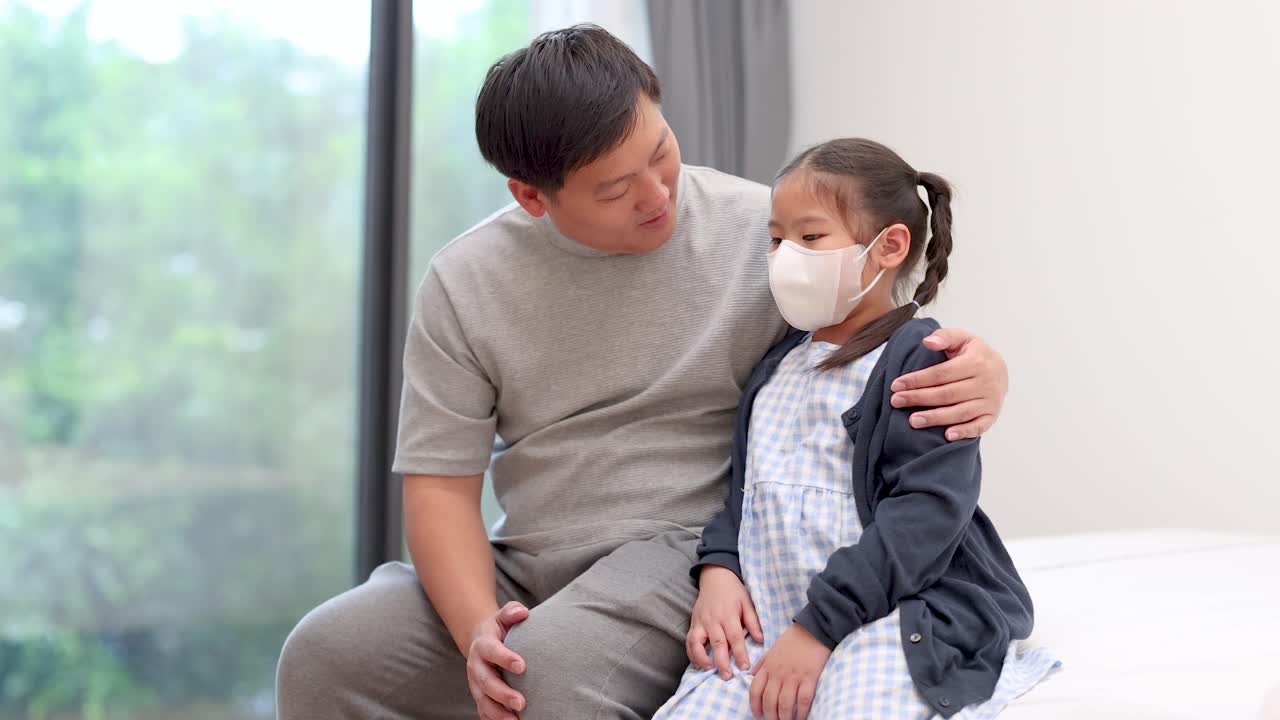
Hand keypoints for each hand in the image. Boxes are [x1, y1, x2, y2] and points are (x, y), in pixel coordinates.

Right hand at [466, 601, 528, 719]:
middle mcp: (476, 667)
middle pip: (486, 682)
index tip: (522, 666)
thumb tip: (523, 612)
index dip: (505, 658)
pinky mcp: (479, 697)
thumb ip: (511, 611)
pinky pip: (484, 712)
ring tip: (516, 719)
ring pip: (483, 702)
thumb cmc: (499, 629)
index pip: (492, 651)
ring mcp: (476, 684)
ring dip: (499, 713)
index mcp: (482, 646)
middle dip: (503, 693)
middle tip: (522, 702)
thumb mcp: (502, 616)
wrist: (480, 642)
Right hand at [687, 565, 764, 679]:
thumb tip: (760, 640)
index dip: (740, 653)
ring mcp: (700, 621)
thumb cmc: (734, 591)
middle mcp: (713, 619)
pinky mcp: (693, 623)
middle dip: (721, 661)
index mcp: (729, 614)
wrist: (715, 576)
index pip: (735, 637)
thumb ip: (753, 622)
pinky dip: (692, 653)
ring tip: (709, 670)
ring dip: (701, 658)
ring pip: (697, 642)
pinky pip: (689, 640)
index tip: (745, 667)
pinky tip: (699, 663)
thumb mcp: (747, 602)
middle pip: (717, 643)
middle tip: (727, 676)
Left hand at [749, 624, 831, 719]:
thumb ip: (761, 663)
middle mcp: (778, 673)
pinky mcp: (809, 678)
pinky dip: (802, 712)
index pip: (755, 690)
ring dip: (784, 717)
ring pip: (785, 704)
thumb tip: (750, 675)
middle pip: (769, 701)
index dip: (754, 705)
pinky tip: (802, 718)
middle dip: (770, 715)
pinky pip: (803, 700)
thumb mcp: (772, 648)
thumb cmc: (793, 639)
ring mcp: (794, 676)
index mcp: (768, 666)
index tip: (757, 715)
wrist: (814, 628)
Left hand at [890, 327, 1007, 440]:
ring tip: (913, 421)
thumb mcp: (962, 338)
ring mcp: (990, 401)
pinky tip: (947, 436)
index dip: (917, 380)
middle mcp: (985, 382)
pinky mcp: (992, 415)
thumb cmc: (973, 354)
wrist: (1000, 369)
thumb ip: (944, 337)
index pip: (941, 373)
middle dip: (919, 398)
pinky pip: (978, 426)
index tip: (896, 385)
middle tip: (896, 402)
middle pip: (947, 394)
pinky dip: (964, 432)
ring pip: (960, 412)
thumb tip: (927, 342)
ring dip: (935, 418)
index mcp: (976, 362)